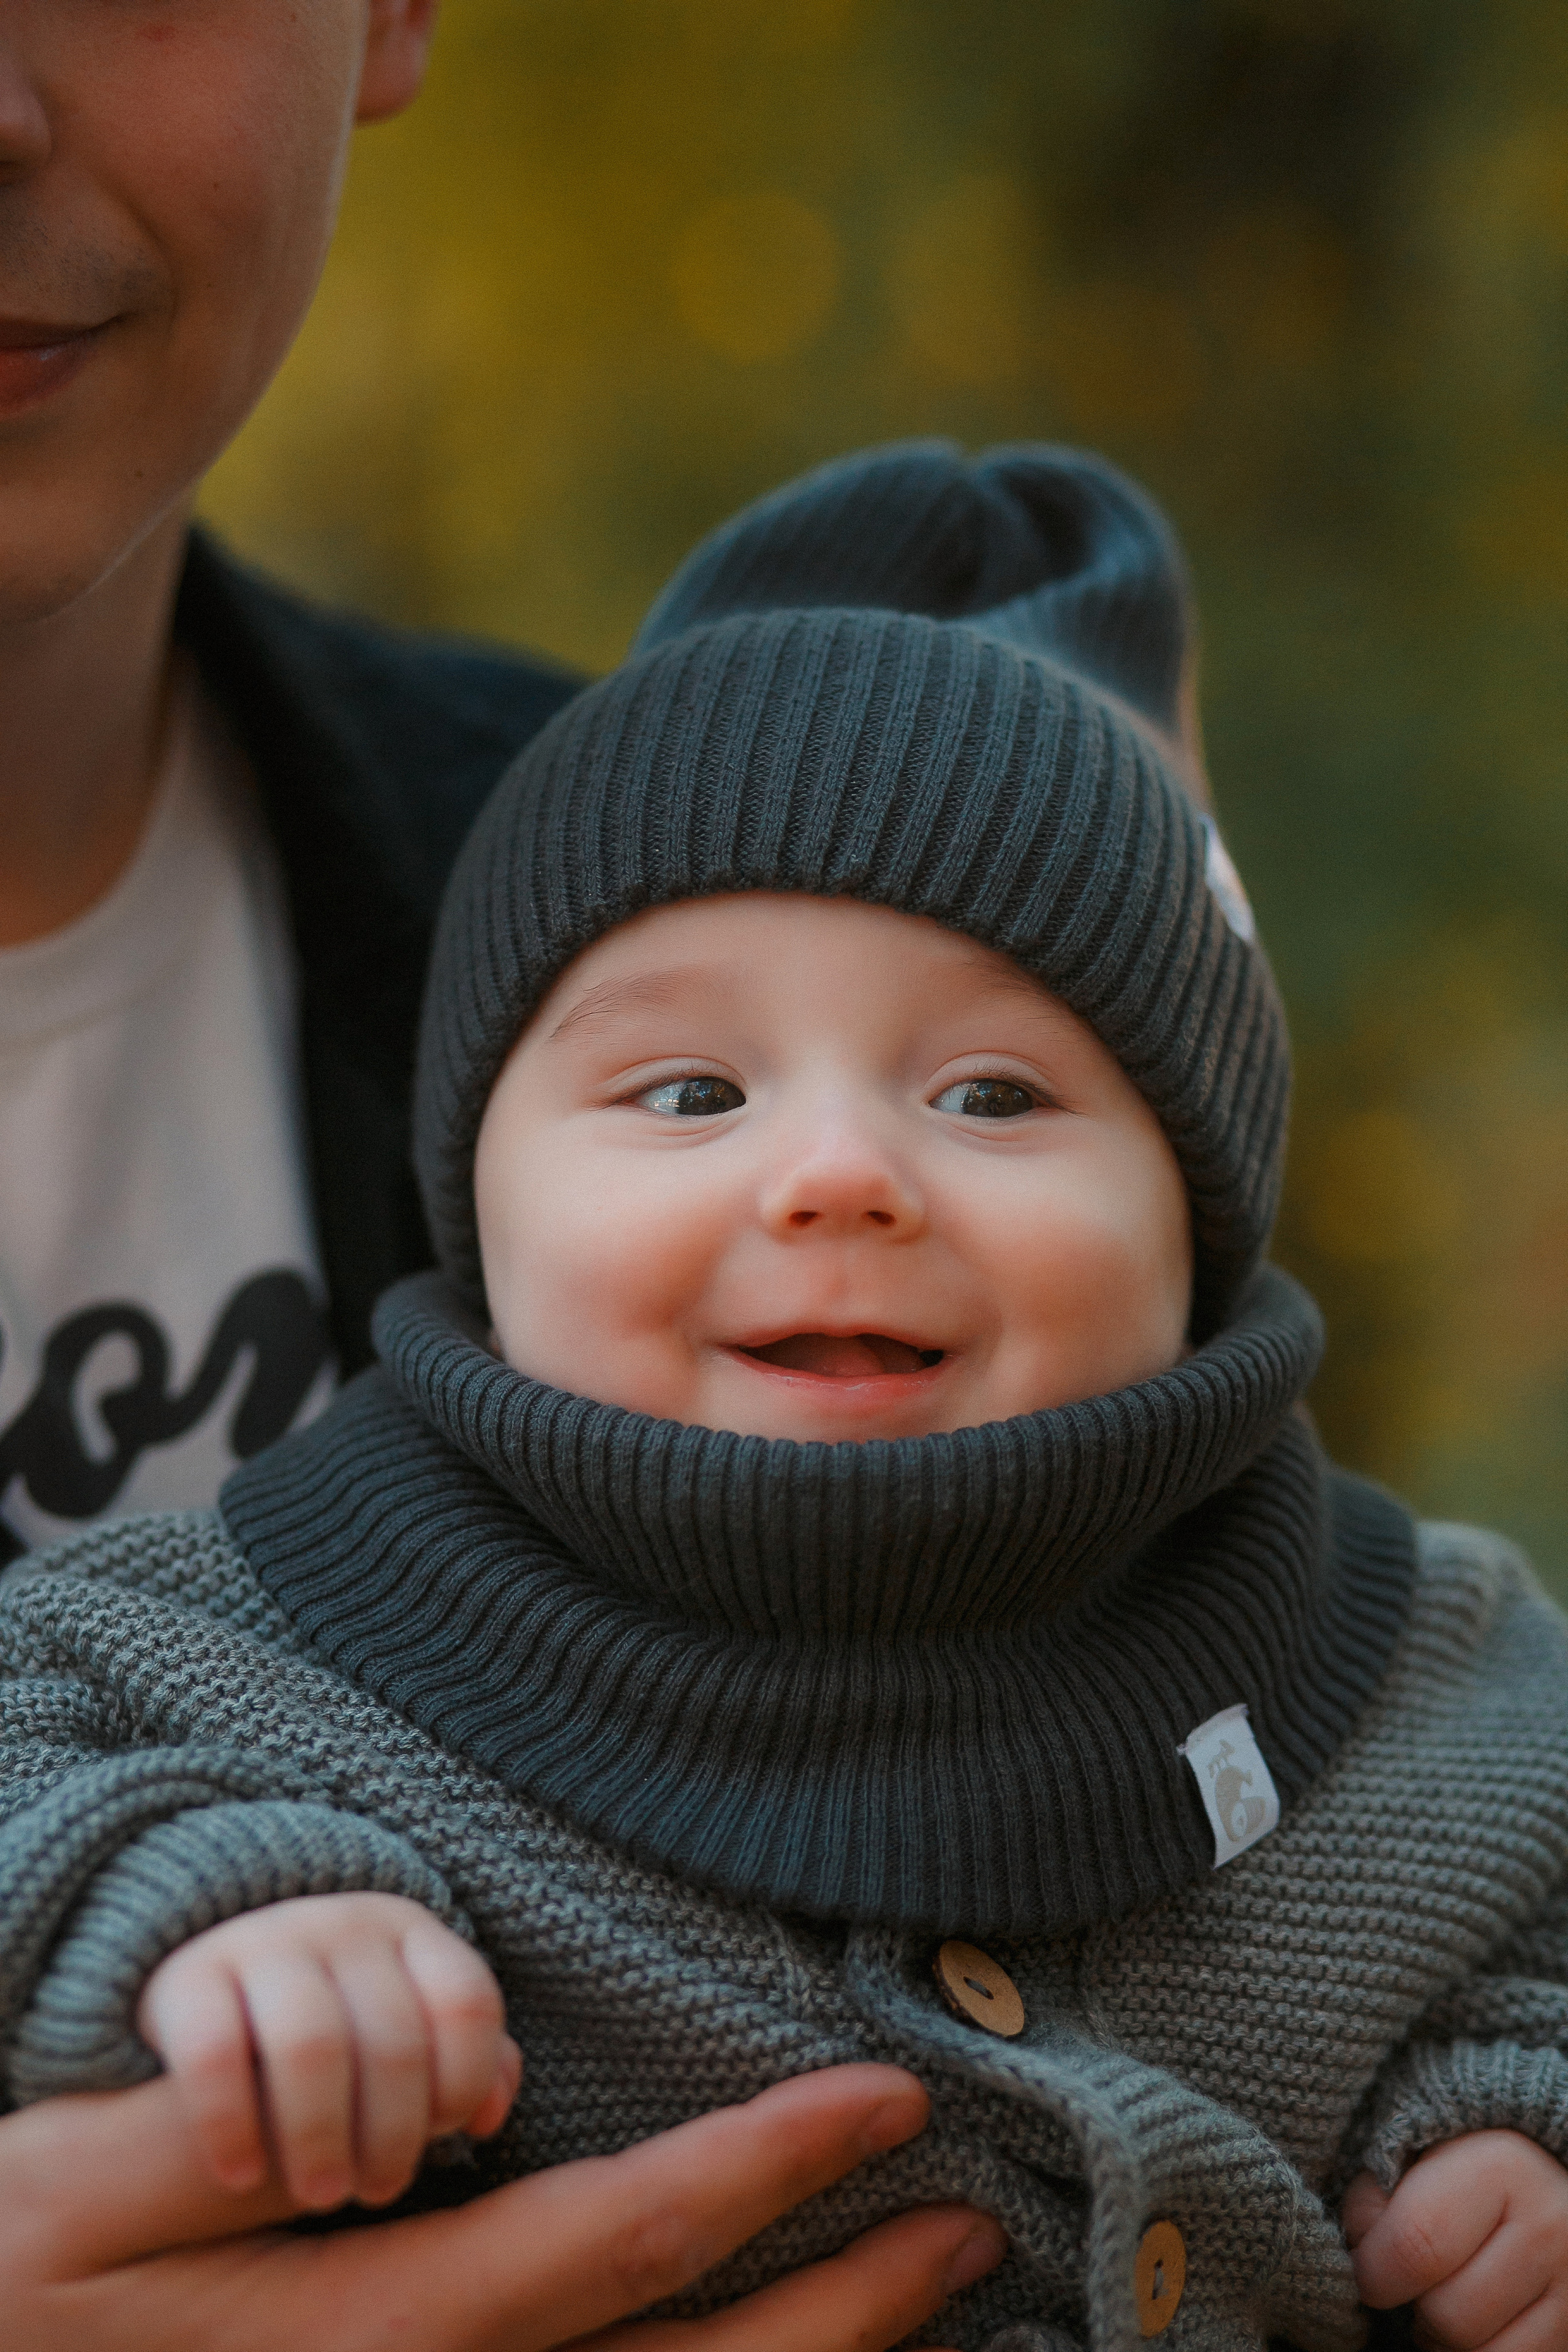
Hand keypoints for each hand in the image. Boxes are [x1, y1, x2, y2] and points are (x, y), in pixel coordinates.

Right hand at [1, 2062, 1005, 2351]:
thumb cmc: (22, 2273)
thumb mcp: (102, 2187)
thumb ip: (266, 2140)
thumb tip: (444, 2110)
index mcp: (383, 2336)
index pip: (625, 2239)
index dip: (769, 2168)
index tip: (885, 2101)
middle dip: (846, 2302)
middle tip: (962, 2227)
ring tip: (910, 2300)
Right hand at [136, 1891, 519, 2208]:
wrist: (212, 1972)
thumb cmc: (339, 2017)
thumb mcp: (408, 2022)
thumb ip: (465, 2060)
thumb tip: (491, 2116)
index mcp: (409, 1931)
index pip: (467, 2002)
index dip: (465, 2080)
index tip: (443, 2136)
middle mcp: (343, 1924)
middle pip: (393, 2038)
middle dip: (394, 2133)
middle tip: (376, 2191)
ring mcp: (265, 1941)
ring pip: (312, 2045)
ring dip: (321, 2136)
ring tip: (321, 2194)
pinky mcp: (187, 1975)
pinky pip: (214, 2053)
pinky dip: (230, 2124)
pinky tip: (239, 2175)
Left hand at [1345, 2130, 1567, 2350]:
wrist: (1536, 2181)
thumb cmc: (1458, 2170)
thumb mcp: (1413, 2155)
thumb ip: (1376, 2199)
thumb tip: (1359, 2253)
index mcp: (1500, 2167)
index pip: (1416, 2245)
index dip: (1373, 2272)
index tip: (1364, 2270)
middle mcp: (1548, 2226)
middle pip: (1449, 2315)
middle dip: (1413, 2309)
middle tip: (1406, 2286)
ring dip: (1446, 2340)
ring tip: (1442, 2300)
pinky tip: (1475, 2321)